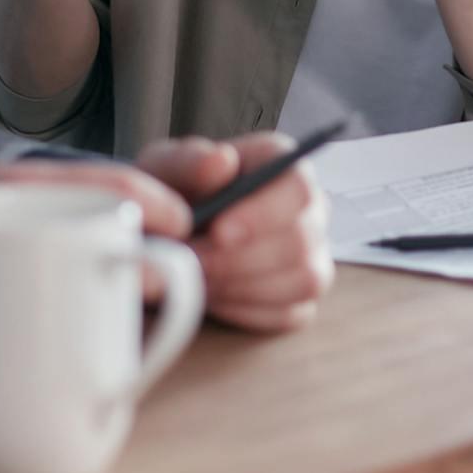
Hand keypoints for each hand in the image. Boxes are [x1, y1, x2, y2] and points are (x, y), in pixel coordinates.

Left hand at [137, 134, 331, 332]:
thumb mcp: (166, 168)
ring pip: (302, 280)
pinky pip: (289, 312)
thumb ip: (190, 162)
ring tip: (195, 278)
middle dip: (240, 258)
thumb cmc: (170, 192)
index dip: (263, 213)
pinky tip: (211, 296)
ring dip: (241, 285)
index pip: (296, 186)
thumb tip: (222, 160)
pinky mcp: (301, 297)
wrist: (162, 233)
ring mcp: (311, 255)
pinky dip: (245, 309)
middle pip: (301, 239)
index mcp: (281, 163)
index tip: (218, 232)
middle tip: (193, 264)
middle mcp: (308, 208)